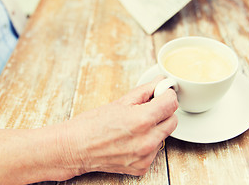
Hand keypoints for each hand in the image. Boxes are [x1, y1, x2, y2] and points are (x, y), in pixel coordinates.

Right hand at [53, 76, 177, 179]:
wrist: (76, 148)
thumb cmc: (93, 123)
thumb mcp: (120, 102)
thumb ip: (145, 91)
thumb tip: (160, 81)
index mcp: (142, 120)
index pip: (172, 103)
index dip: (167, 95)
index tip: (162, 93)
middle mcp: (148, 140)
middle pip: (172, 121)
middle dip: (163, 112)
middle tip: (148, 109)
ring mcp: (146, 156)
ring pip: (164, 136)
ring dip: (156, 129)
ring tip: (135, 127)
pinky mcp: (142, 167)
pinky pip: (154, 151)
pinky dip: (147, 144)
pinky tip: (131, 140)